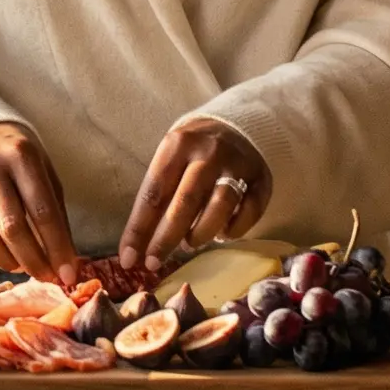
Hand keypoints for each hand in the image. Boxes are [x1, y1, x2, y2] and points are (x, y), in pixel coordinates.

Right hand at [0, 122, 79, 285]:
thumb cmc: (15, 158)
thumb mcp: (42, 171)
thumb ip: (54, 211)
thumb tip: (65, 261)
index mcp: (20, 155)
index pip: (42, 211)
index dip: (57, 248)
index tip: (68, 274)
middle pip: (11, 227)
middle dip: (33, 261)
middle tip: (46, 277)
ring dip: (7, 262)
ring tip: (21, 266)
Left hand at [118, 117, 271, 273]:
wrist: (234, 126)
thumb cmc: (192, 153)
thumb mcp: (170, 160)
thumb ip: (158, 196)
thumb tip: (138, 245)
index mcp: (176, 145)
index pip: (153, 192)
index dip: (139, 229)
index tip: (128, 259)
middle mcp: (207, 153)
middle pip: (185, 202)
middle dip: (166, 238)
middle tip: (153, 263)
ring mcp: (237, 164)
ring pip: (219, 206)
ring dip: (201, 233)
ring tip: (189, 243)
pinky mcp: (262, 179)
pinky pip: (250, 211)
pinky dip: (235, 229)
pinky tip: (222, 235)